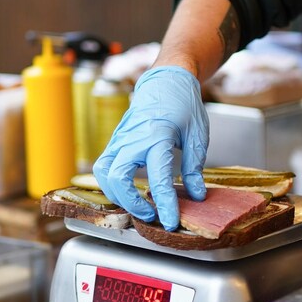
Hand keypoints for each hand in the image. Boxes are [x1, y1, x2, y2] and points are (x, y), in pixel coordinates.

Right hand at [93, 66, 208, 229]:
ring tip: (139, 205)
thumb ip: (195, 168)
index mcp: (157, 136)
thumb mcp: (197, 135)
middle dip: (132, 204)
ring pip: (104, 173)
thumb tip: (196, 195)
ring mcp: (120, 139)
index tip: (171, 223)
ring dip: (117, 195)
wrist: (167, 78)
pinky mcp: (116, 141)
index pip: (158, 179)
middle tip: (153, 214)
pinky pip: (105, 166)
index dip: (165, 206)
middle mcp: (132, 138)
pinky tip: (131, 190)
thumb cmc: (184, 103)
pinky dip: (113, 183)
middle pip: (117, 179)